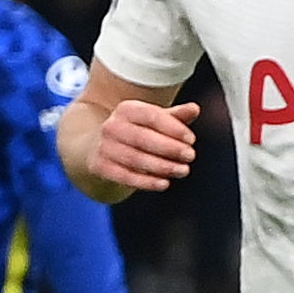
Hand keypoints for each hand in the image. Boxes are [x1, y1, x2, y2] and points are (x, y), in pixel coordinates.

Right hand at [81, 93, 201, 194]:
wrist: (99, 147)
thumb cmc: (136, 132)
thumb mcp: (154, 121)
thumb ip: (176, 116)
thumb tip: (194, 109)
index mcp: (127, 109)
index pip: (151, 116)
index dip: (173, 128)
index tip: (191, 139)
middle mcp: (112, 126)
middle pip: (142, 137)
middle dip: (170, 148)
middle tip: (190, 156)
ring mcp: (104, 147)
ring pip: (135, 159)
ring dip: (162, 166)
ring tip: (183, 170)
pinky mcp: (101, 167)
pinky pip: (124, 176)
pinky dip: (146, 182)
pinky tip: (164, 183)